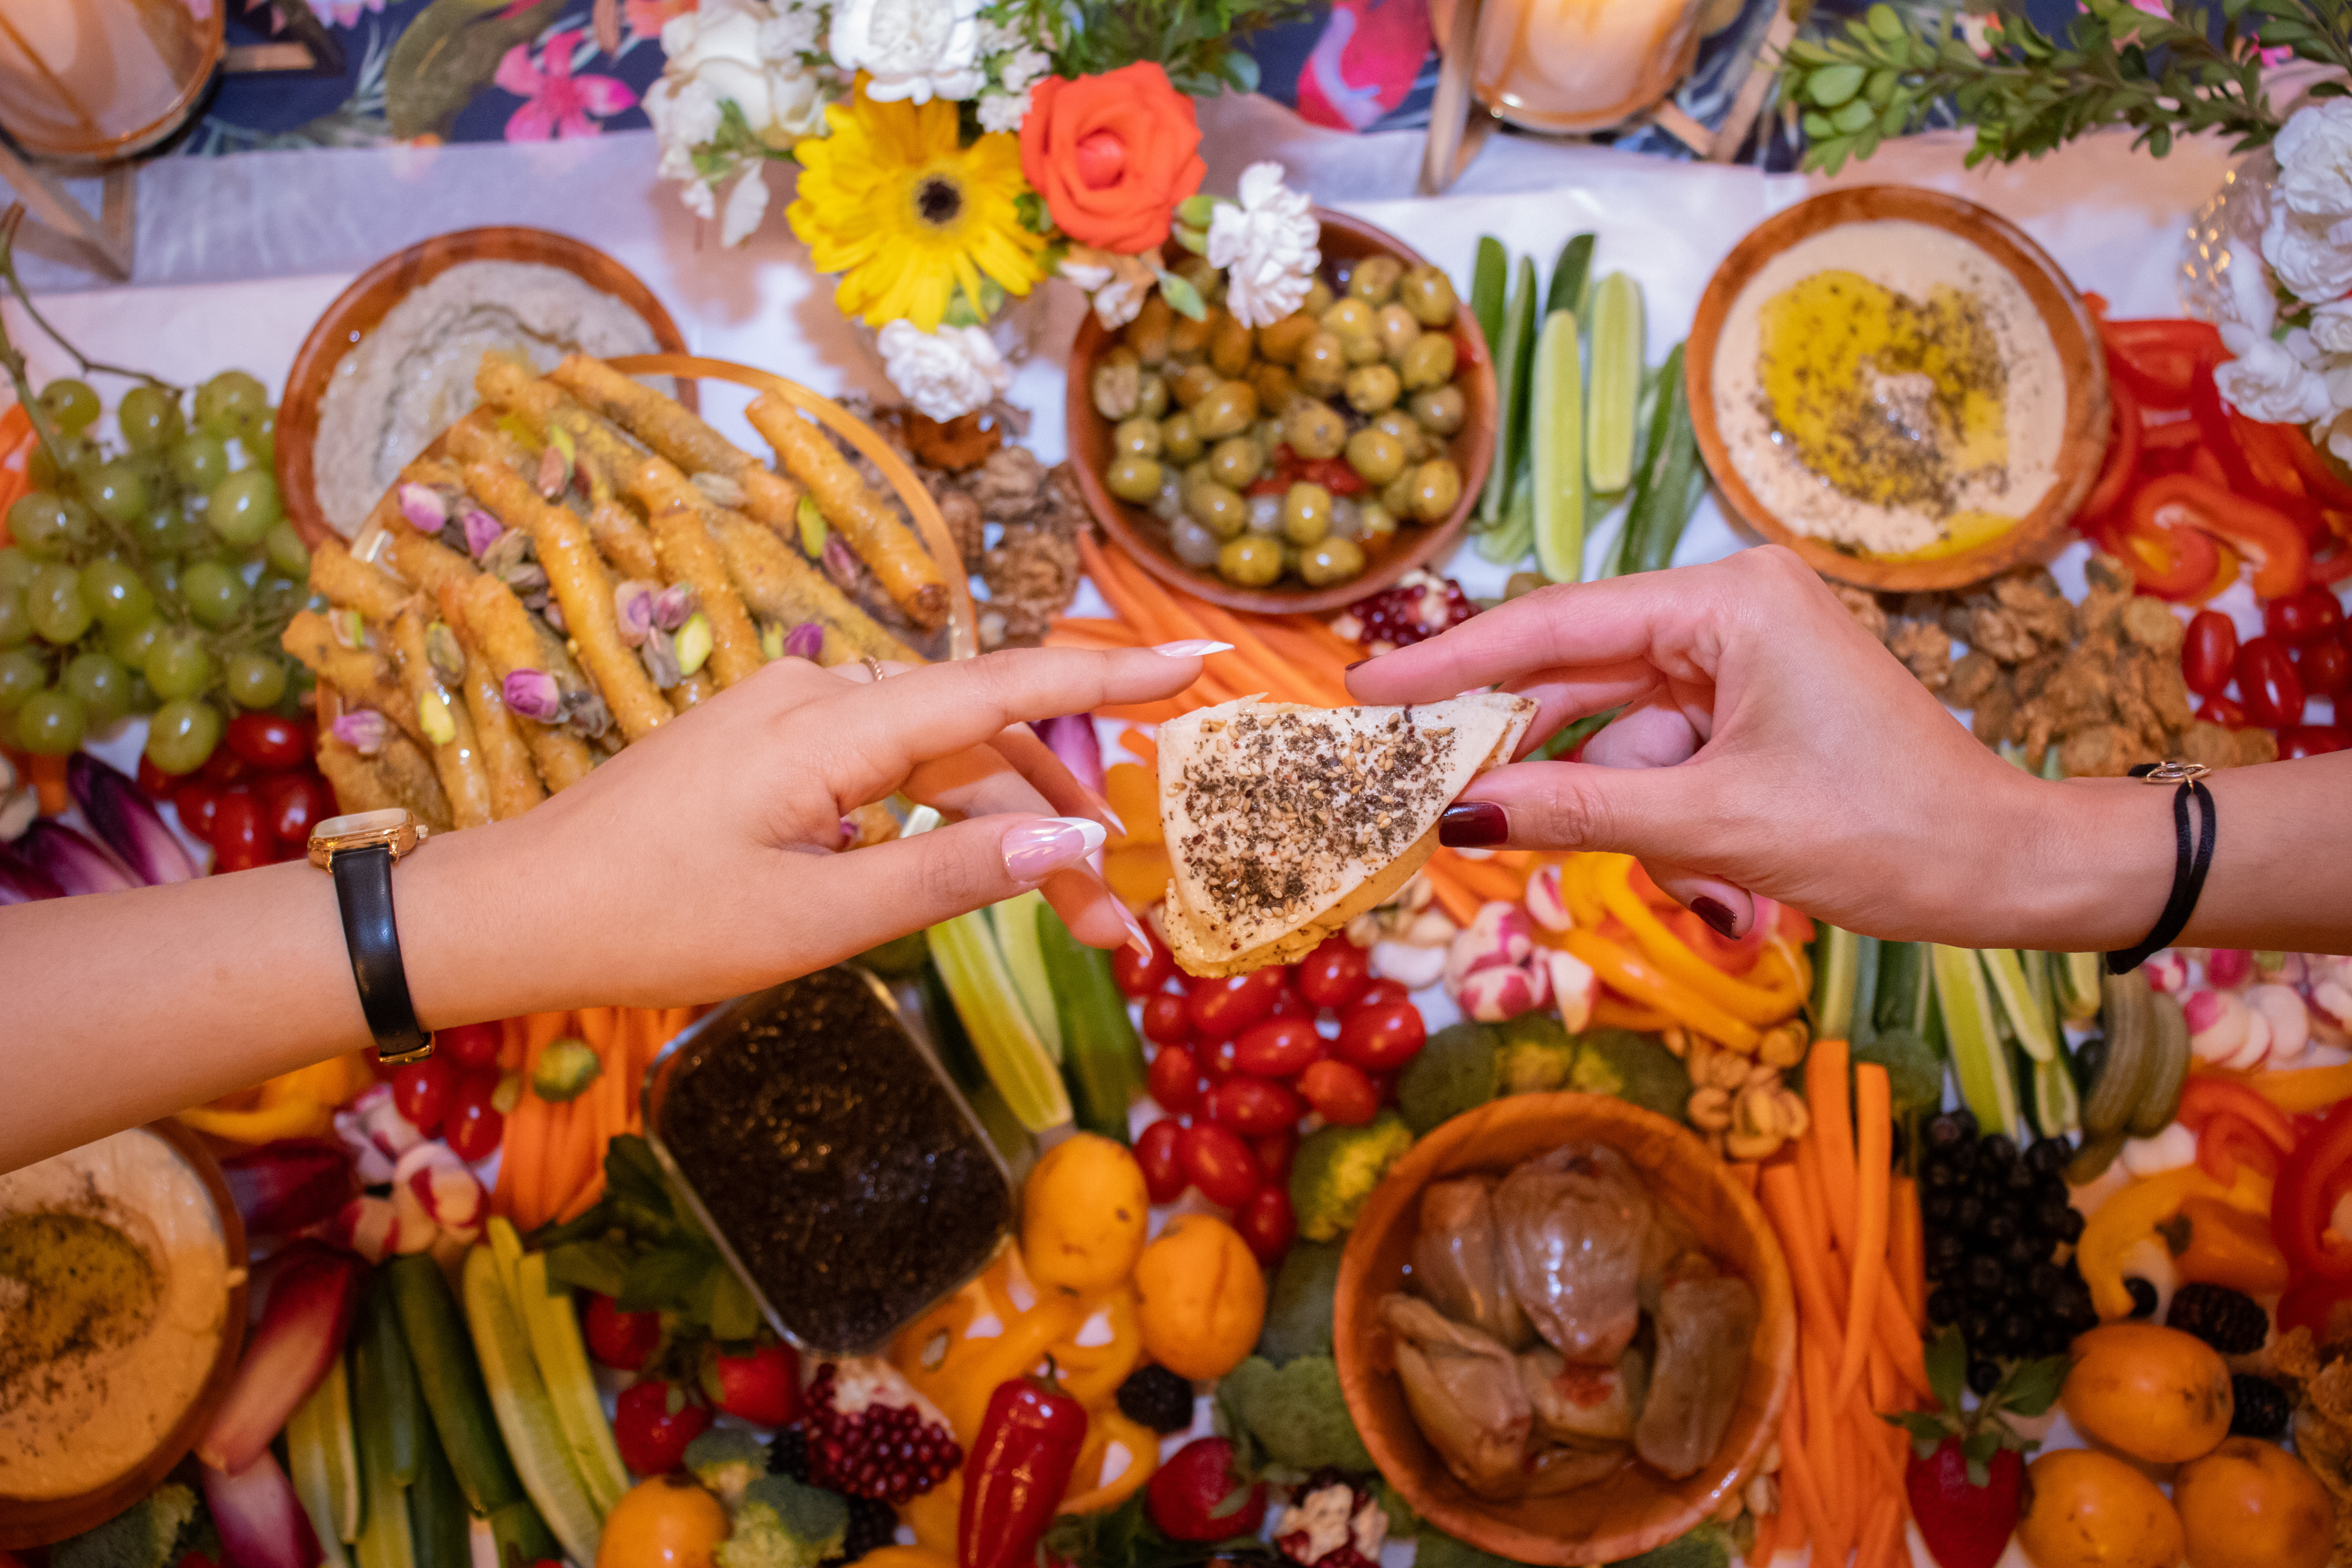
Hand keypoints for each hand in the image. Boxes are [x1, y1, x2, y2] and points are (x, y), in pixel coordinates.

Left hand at [477, 643, 1200, 1008]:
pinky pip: (890, 772)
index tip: (1200, 661)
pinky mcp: (776, 748)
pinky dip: (945, 822)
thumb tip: (1071, 837)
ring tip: (1073, 923)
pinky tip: (974, 873)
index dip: (1109, 681)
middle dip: (1064, 823)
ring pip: (941, 763)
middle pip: (982, 743)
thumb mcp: (816, 921)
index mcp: (834, 724)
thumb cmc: (653, 924)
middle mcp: (823, 695)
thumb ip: (951, 874)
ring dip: (1009, 830)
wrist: (514, 913)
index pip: (1003, 688)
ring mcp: (795, 717)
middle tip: (1123, 924)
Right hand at [1344, 547, 2053, 942]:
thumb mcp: (1716, 824)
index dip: (1452, 663)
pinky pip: (1660, 754)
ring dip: (1622, 810)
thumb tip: (1459, 812)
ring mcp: (1741, 656)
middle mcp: (1729, 608)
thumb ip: (1578, 809)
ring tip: (1694, 876)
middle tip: (1428, 791)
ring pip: (1617, 730)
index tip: (1368, 690)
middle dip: (1526, 750)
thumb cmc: (1885, 830)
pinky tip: (1711, 873)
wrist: (2003, 865)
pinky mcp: (1751, 704)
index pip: (1555, 625)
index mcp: (1729, 600)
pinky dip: (1659, 815)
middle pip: (1576, 674)